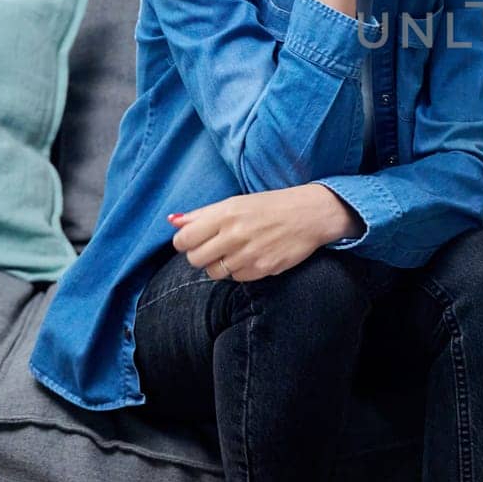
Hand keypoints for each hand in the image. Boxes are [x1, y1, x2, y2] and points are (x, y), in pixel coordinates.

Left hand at [166, 184, 362, 282]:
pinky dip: (239, 271)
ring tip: (235, 252)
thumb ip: (201, 214)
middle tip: (215, 247)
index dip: (185, 243)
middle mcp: (234, 234)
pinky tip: (251, 257)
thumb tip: (172, 221)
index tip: (195, 240)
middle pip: (195, 259)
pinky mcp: (262, 269)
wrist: (310, 215)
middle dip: (201, 255)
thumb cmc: (271, 206)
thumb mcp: (236, 202)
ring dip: (220, 265)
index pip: (183, 240)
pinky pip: (236, 278)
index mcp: (225, 213)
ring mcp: (248, 254)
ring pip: (214, 273)